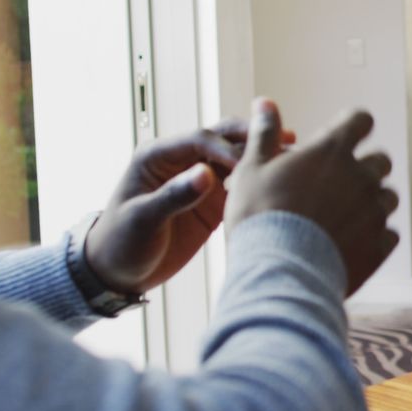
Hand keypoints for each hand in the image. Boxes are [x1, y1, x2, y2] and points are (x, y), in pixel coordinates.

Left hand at [85, 120, 295, 293]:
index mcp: (158, 156)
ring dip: (261, 156)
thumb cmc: (120, 243)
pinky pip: (240, 184)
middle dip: (252, 138)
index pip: (200, 139)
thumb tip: (206, 174)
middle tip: (285, 140)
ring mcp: (199, 179)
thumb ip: (174, 196)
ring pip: (236, 158)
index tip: (250, 158)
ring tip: (293, 158)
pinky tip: (283, 183)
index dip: (227, 146)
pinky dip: (260, 181)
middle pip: (223, 138)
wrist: (118, 273)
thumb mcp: (142, 220)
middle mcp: (181, 161)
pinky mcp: (212, 201)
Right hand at [224, 99, 398, 295]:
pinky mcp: (380, 245)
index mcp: (332, 151)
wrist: (278, 273)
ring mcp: (375, 211)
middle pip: (381, 160)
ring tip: (341, 218)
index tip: (343, 136)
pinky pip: (389, 234)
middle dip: (364, 168)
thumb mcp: (252, 169)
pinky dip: (375, 237)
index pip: (361, 119)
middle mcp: (361, 176)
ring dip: (371, 203)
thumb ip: (264, 134)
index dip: (354, 125)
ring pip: (388, 197)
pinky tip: (350, 244)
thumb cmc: (260, 218)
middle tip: (336, 185)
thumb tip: (264, 103)